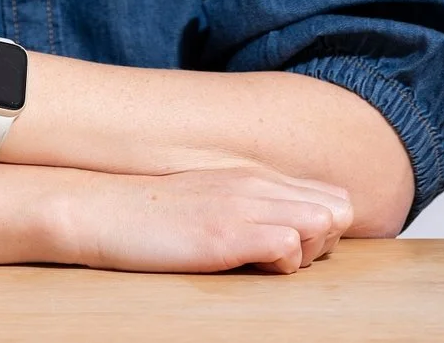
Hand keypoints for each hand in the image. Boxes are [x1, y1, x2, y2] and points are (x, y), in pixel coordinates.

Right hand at [50, 155, 354, 273]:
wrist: (106, 212)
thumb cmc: (159, 216)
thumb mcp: (216, 201)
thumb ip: (255, 208)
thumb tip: (293, 235)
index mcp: (256, 177)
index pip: (332, 196)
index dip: (327, 229)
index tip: (300, 248)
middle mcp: (256, 185)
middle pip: (336, 209)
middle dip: (327, 241)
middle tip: (288, 258)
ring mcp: (242, 207)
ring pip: (322, 224)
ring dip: (309, 252)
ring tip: (268, 263)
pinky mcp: (225, 234)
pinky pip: (288, 246)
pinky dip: (283, 264)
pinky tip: (252, 266)